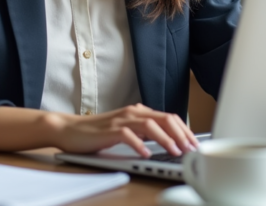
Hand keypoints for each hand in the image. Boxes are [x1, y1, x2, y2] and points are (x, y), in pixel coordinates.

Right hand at [46, 103, 199, 157]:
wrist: (69, 130)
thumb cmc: (98, 133)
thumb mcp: (127, 131)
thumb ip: (145, 134)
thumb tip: (168, 143)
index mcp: (139, 112)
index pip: (169, 118)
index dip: (185, 130)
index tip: (195, 144)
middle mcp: (133, 112)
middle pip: (164, 119)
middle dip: (181, 134)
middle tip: (191, 149)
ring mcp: (121, 120)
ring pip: (150, 125)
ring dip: (165, 139)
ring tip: (175, 151)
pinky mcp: (109, 130)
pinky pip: (128, 135)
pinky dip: (140, 144)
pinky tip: (146, 154)